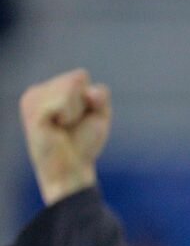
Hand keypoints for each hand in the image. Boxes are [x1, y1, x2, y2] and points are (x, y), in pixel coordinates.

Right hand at [19, 68, 111, 205]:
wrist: (71, 169)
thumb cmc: (83, 143)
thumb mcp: (99, 115)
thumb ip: (100, 97)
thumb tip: (91, 92)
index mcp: (50, 90)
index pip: (81, 76)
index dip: (90, 99)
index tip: (81, 118)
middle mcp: (37, 91)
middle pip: (77, 78)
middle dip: (84, 104)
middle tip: (72, 124)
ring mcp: (32, 99)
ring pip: (70, 87)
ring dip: (77, 111)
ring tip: (63, 126)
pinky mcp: (32, 111)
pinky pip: (63, 101)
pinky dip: (69, 115)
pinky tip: (57, 127)